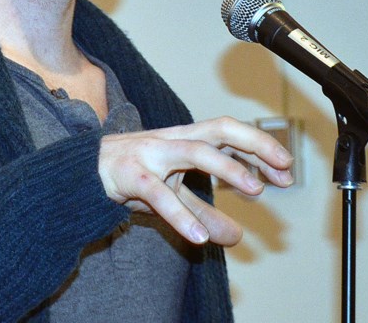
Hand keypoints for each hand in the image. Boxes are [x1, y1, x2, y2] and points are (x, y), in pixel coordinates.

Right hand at [98, 116, 293, 246]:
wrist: (82, 173)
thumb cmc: (132, 175)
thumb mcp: (173, 195)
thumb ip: (203, 212)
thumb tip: (235, 236)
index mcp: (187, 139)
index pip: (231, 135)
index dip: (260, 148)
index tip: (286, 171)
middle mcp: (174, 140)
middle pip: (220, 128)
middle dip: (255, 142)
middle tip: (284, 165)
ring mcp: (153, 154)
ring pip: (195, 152)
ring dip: (228, 169)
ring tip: (256, 190)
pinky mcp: (132, 175)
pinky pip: (160, 195)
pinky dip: (181, 216)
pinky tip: (201, 238)